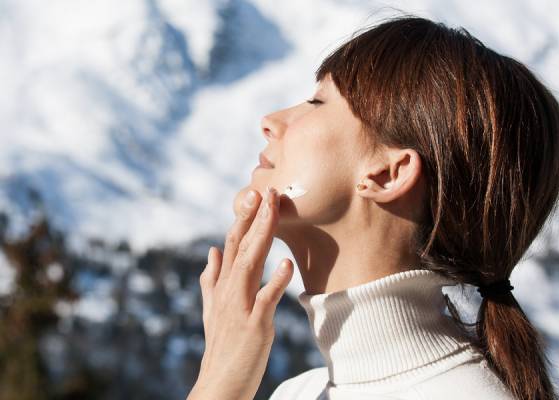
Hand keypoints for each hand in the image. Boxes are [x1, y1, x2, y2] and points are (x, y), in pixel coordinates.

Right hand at [188, 186, 293, 399]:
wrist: (219, 384)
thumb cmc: (222, 346)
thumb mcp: (213, 310)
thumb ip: (211, 280)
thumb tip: (210, 252)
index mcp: (222, 286)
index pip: (232, 245)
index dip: (243, 219)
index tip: (255, 194)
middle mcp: (227, 292)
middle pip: (240, 248)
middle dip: (253, 218)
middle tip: (266, 191)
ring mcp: (239, 308)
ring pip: (250, 265)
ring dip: (262, 237)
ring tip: (273, 213)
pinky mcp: (254, 326)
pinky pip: (266, 300)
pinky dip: (275, 282)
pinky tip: (286, 264)